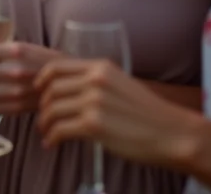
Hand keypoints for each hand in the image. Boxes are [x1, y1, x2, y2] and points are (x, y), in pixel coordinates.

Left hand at [34, 58, 200, 164]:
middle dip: (43, 106)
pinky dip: (52, 138)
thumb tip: (69, 90)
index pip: (57, 66)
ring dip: (45, 123)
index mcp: (100, 67)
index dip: (42, 79)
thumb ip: (96, 82)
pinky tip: (52, 144)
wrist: (172, 133)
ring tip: (47, 133)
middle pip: (51, 89)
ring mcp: (93, 102)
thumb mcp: (120, 84)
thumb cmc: (148, 113)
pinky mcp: (93, 125)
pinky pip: (60, 129)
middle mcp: (94, 80)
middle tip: (43, 119)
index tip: (38, 91)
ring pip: (53, 110)